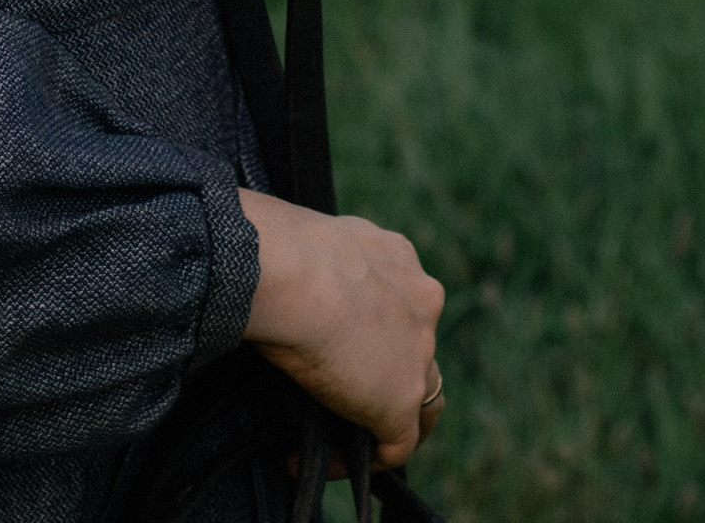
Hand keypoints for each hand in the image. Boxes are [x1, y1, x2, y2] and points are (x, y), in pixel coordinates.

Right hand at [237, 190, 446, 465]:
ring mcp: (419, 355)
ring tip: (347, 443)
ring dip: (387, 423)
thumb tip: (287, 280)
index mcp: (399, 259)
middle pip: (417, 349)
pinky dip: (360, 460)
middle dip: (385, 374)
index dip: (371, 330)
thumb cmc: (281, 250)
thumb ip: (321, 265)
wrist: (292, 272)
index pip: (399, 303)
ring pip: (423, 401)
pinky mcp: (401, 402)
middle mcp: (422, 302)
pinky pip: (394, 447)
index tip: (328, 344)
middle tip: (339, 394)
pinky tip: (310, 461)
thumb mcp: (313, 242)